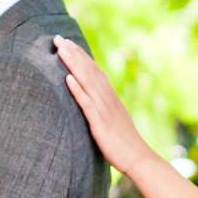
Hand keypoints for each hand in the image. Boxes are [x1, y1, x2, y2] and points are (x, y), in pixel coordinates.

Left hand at [51, 37, 156, 174]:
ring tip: (61, 49)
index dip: (81, 56)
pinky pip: (86, 103)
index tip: (68, 44)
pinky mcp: (100, 122)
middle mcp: (107, 98)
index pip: (94, 71)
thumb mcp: (114, 120)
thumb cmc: (124, 143)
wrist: (138, 158)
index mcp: (110, 97)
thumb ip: (104, 108)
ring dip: (73, 64)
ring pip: (86, 81)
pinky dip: (77, 89)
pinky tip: (67, 78)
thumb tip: (95, 101)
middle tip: (58, 38)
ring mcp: (103, 109)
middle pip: (89, 71)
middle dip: (73, 54)